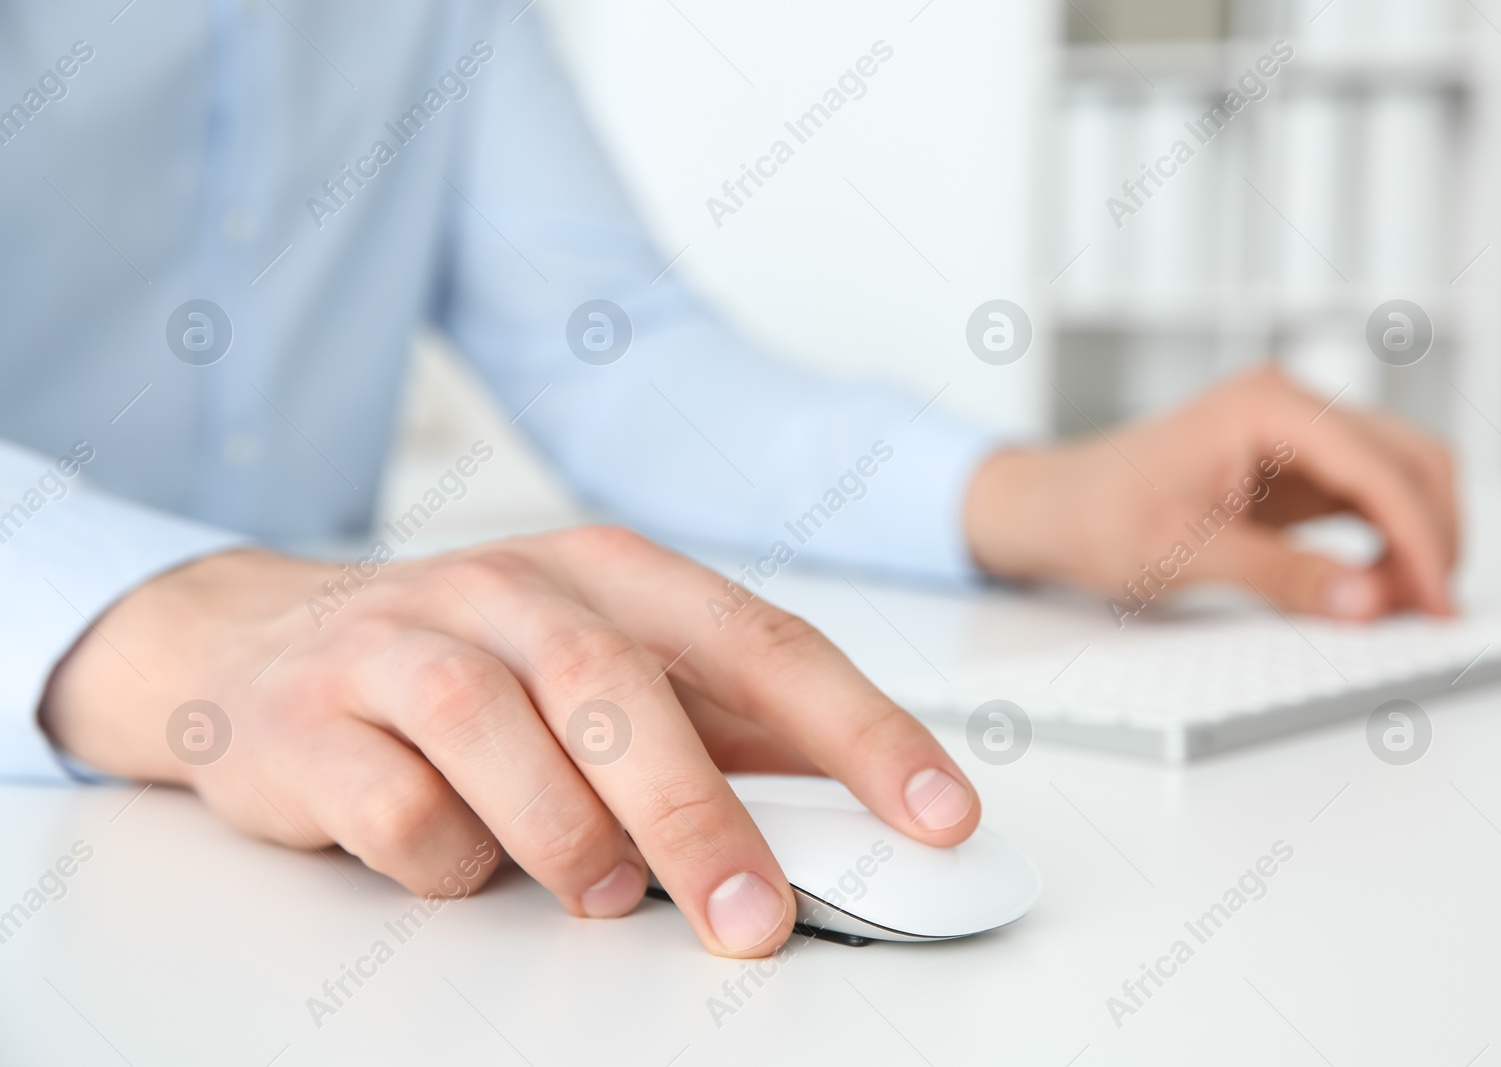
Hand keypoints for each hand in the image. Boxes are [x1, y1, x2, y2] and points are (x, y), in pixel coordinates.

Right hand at [40, 527, 979, 956]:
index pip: (763, 644)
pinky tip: (463, 862)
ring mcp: (403, 643)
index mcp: (612, 575)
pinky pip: (395, 802)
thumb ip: (718, 724)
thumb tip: (854, 802)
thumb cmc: (470, 660)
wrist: (262, 643)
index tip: (937, 814)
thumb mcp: (606, 665)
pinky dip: (444, 855)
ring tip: (604, 894)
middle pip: (623, 689)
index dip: (860, 730)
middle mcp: (512, 591)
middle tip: (755, 918)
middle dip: (700, 815)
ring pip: (498, 731)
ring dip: (568, 835)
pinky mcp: (313, 718)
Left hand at [964, 366, 1456, 619]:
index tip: (1437, 602)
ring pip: (1398, 477)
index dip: (1421, 538)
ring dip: (1415, 537)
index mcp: (1267, 405)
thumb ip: (1283, 576)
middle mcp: (1292, 406)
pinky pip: (1367, 499)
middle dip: (1431, 534)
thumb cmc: (1097, 515)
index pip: (1379, 467)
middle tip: (1425, 611)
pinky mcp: (1293, 470)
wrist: (1050, 508)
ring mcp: (1296, 435)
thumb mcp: (1186, 553)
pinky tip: (1375, 588)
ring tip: (1402, 607)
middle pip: (1409, 460)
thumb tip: (1369, 603)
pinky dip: (1386, 541)